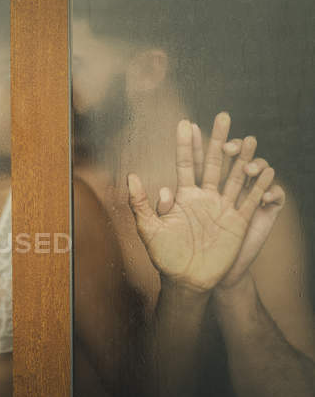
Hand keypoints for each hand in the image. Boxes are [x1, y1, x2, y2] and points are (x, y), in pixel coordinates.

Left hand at [156, 129, 286, 289]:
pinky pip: (250, 200)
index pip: (186, 163)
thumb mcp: (148, 229)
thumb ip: (140, 203)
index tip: (185, 122)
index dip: (186, 143)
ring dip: (242, 157)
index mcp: (184, 196)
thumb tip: (131, 176)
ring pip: (235, 177)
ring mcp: (223, 208)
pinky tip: (264, 169)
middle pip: (213, 162)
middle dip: (218, 140)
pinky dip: (258, 186)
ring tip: (248, 138)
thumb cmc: (164, 256)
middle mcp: (205, 197)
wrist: (187, 280)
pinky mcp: (238, 222)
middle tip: (222, 116)